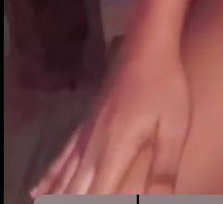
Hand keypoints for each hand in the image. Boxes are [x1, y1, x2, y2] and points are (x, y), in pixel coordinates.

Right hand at [32, 38, 190, 195]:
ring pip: (63, 177)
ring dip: (57, 195)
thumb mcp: (174, 126)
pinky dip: (50, 177)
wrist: (146, 45)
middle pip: (75, 190)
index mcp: (115, 151)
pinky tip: (38, 190)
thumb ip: (164, 168)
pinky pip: (61, 157)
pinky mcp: (85, 124)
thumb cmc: (165, 84)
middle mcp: (93, 147)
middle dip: (72, 203)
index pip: (97, 196)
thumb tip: (162, 201)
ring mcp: (86, 135)